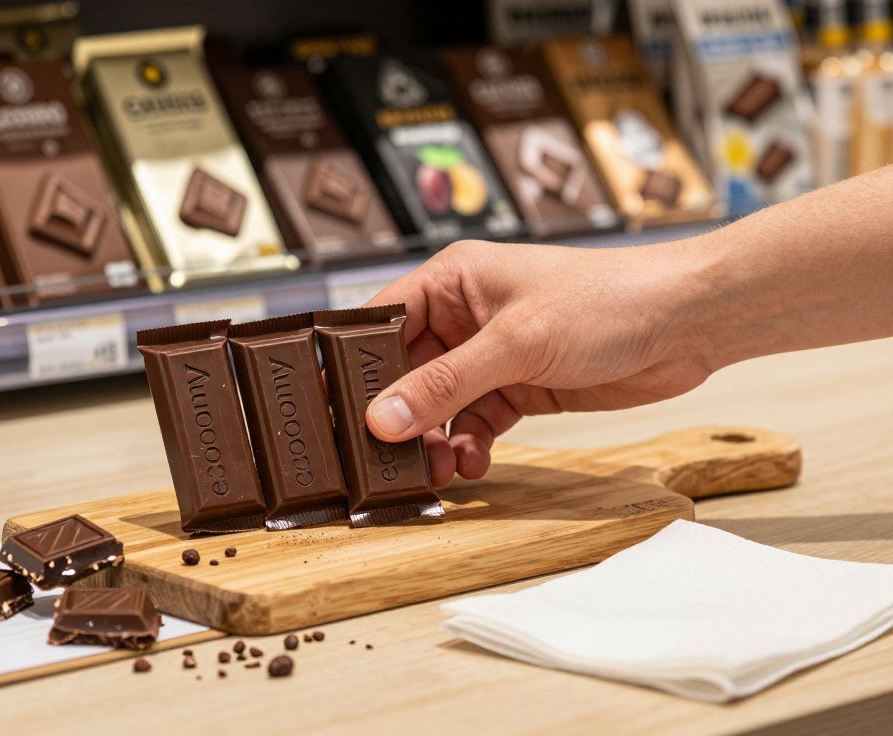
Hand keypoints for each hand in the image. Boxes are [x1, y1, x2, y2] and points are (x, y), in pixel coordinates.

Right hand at [363, 238, 715, 484]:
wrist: (688, 322)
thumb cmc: (606, 300)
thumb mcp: (514, 344)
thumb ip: (444, 385)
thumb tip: (382, 420)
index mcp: (451, 280)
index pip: (380, 322)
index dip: (352, 366)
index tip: (330, 411)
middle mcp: (463, 316)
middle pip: (405, 372)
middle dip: (396, 417)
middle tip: (380, 459)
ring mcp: (491, 354)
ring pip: (438, 405)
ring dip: (433, 440)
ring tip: (434, 471)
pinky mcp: (520, 386)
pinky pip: (475, 422)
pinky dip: (469, 447)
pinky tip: (472, 466)